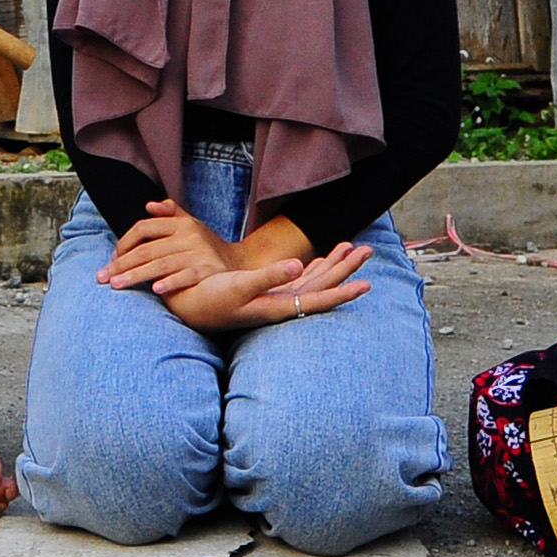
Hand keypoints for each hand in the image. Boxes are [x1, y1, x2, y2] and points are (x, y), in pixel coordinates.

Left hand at [99, 199, 244, 294]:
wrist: (241, 265)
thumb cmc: (208, 247)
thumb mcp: (192, 226)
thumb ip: (171, 215)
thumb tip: (149, 206)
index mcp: (181, 223)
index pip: (144, 228)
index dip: (125, 243)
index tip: (113, 258)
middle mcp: (189, 235)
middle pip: (146, 249)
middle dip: (121, 264)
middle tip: (103, 277)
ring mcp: (199, 253)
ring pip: (160, 264)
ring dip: (135, 276)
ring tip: (117, 285)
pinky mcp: (208, 270)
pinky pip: (186, 276)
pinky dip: (171, 283)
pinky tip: (156, 290)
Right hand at [162, 243, 372, 332]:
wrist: (187, 308)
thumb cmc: (209, 299)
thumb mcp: (238, 286)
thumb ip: (268, 276)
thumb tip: (299, 266)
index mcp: (278, 305)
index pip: (319, 299)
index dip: (343, 292)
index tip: (366, 285)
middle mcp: (281, 304)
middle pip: (321, 286)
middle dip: (345, 268)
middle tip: (368, 250)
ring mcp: (275, 298)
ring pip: (312, 280)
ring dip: (332, 264)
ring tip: (353, 248)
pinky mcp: (267, 292)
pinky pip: (298, 279)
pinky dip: (313, 267)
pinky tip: (321, 260)